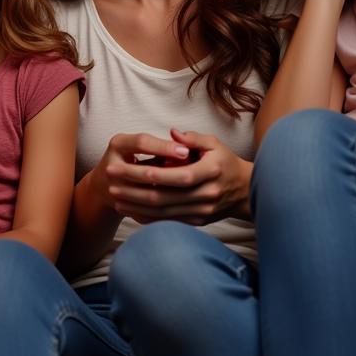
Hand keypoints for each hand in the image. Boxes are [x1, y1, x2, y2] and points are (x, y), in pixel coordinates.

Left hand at [92, 129, 251, 224]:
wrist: (245, 191)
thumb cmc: (225, 162)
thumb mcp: (214, 144)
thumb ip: (193, 138)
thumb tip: (172, 133)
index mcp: (211, 172)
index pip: (178, 176)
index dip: (152, 174)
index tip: (129, 168)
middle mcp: (207, 195)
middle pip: (166, 197)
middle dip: (135, 192)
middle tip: (111, 185)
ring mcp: (202, 211)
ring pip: (164, 212)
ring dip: (137, 207)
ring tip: (116, 199)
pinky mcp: (197, 221)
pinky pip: (169, 221)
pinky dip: (149, 217)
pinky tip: (131, 211)